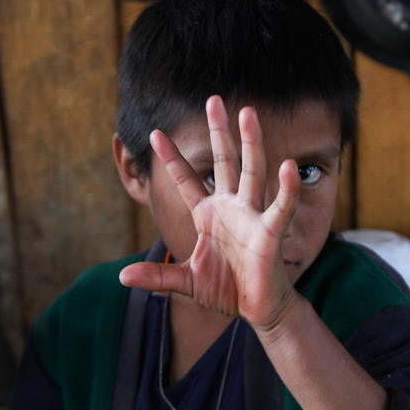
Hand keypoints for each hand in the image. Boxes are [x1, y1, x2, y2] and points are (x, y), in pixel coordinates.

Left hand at [120, 96, 301, 327]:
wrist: (257, 309)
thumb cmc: (225, 289)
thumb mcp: (186, 282)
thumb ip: (158, 277)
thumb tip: (122, 276)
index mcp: (208, 215)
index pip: (187, 180)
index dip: (172, 158)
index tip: (156, 133)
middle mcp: (230, 208)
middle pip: (224, 162)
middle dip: (218, 132)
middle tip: (214, 100)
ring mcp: (251, 216)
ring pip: (251, 171)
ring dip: (250, 142)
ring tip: (247, 112)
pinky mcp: (270, 232)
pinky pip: (280, 207)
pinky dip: (285, 188)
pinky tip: (286, 166)